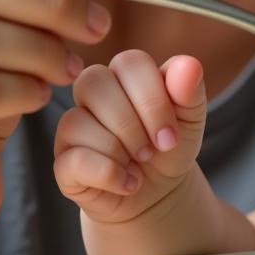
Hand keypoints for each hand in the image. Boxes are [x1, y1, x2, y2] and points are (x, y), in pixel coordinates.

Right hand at [53, 49, 205, 224]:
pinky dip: (110, 175)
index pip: (128, 63)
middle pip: (94, 82)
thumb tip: (190, 65)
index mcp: (125, 73)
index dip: (151, 99)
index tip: (171, 134)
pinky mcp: (63, 162)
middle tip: (154, 149)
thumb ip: (190, 90)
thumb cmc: (171, 144)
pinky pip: (75, 159)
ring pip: (77, 121)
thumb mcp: (191, 117)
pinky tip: (128, 182)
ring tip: (140, 165)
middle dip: (132, 123)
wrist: (160, 191)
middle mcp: (93, 93)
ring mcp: (73, 126)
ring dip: (120, 149)